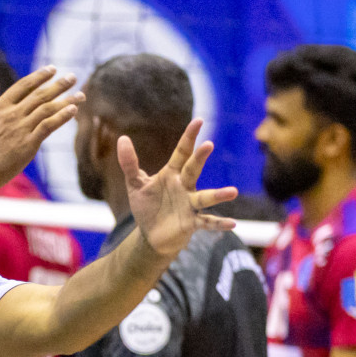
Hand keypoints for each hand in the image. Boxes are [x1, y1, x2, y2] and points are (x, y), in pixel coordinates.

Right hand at [0, 66, 82, 203]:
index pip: (23, 86)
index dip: (39, 76)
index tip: (52, 69)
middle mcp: (12, 114)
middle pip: (40, 95)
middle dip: (59, 85)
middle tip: (73, 77)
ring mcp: (21, 129)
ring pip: (48, 109)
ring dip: (66, 100)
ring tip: (80, 94)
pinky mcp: (28, 144)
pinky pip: (49, 126)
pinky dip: (62, 117)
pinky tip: (73, 110)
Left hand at [122, 119, 238, 255]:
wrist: (151, 235)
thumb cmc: (147, 207)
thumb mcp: (136, 184)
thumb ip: (129, 163)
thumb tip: (122, 138)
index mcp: (172, 174)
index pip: (182, 152)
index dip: (189, 137)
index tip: (199, 121)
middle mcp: (184, 187)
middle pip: (193, 170)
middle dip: (199, 158)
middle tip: (208, 144)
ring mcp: (190, 205)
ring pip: (205, 198)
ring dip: (218, 195)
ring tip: (233, 192)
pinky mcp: (191, 223)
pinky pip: (207, 222)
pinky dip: (218, 224)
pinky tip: (232, 224)